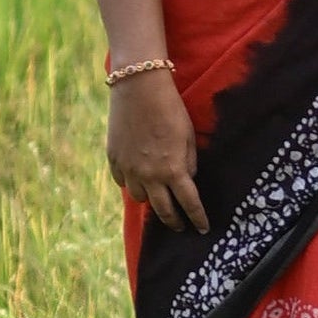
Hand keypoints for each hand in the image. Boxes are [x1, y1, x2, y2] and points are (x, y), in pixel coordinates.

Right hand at [108, 70, 209, 232]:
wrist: (138, 88)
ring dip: (151, 199)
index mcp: (173, 170)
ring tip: (158, 196)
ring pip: (140, 198)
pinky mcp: (114, 159)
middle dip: (175, 222)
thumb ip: (189, 162)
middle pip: (163, 211)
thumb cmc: (170, 109)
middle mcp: (149, 175)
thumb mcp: (188, 136)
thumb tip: (187, 180)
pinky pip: (122, 182)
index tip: (203, 229)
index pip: (189, 204)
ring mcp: (129, 169)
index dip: (198, 218)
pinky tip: (137, 178)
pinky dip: (131, 183)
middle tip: (181, 226)